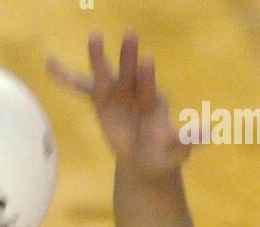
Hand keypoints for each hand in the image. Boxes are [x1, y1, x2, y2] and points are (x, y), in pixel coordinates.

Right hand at [47, 31, 194, 176]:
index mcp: (151, 104)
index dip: (147, 77)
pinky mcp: (100, 101)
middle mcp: (134, 93)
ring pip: (105, 75)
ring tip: (93, 37)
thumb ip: (187, 142)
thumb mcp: (174, 153)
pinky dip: (65, 77)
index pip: (148, 88)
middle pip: (129, 74)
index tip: (147, 60)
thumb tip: (210, 133)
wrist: (145, 159)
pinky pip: (80, 88)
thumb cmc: (161, 156)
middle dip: (128, 57)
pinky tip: (49, 65)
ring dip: (98, 58)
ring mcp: (116, 95)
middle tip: (131, 35)